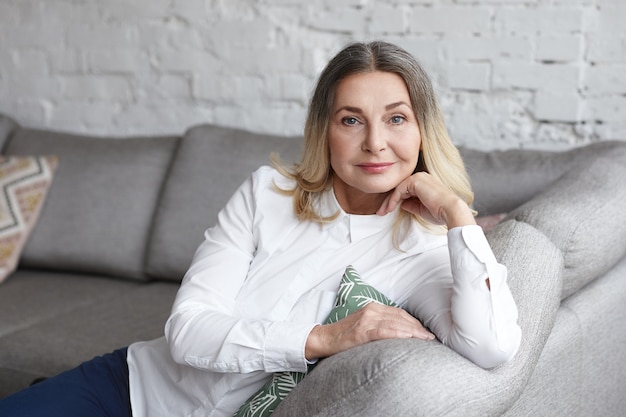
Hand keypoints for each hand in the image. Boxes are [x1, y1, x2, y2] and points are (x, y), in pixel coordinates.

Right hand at [305, 303, 434, 360]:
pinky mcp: (362, 331)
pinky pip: (384, 331)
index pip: (400, 313)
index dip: (415, 322)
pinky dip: (399, 333)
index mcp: (373, 308)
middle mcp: (372, 310)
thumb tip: (400, 334)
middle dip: (418, 327)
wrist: (324, 339)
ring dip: (413, 331)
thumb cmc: (345, 335)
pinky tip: (409, 338)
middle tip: (431, 338)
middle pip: (401, 317)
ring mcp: (367, 320)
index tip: (426, 332)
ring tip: (425, 340)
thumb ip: (380, 325)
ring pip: (396, 323)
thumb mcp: (364, 325)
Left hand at [376, 171, 475, 228]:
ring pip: (397, 189)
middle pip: (399, 189)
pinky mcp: (415, 180)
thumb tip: (401, 204)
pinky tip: (390, 208)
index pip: (405, 190)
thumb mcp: (421, 209)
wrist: (450, 210)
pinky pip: (399, 190)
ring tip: (382, 212)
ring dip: (388, 201)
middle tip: (380, 212)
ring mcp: (418, 177)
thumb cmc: (440, 212)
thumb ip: (411, 204)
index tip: (387, 211)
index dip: (394, 201)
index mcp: (424, 183)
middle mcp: (421, 177)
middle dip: (389, 201)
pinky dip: (393, 199)